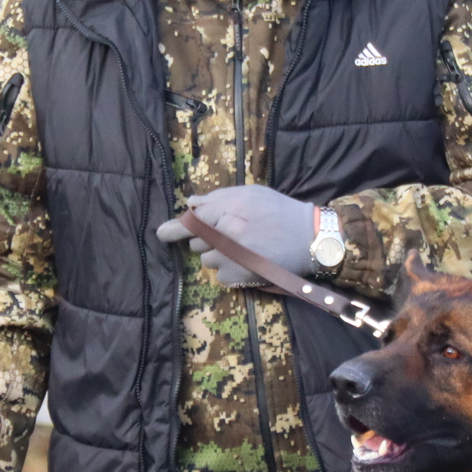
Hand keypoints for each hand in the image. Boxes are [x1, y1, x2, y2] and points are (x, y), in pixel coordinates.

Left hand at [155, 185, 317, 286]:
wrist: (310, 238)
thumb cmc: (280, 212)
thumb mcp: (251, 194)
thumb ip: (218, 198)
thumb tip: (191, 204)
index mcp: (227, 212)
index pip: (192, 222)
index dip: (175, 228)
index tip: (161, 234)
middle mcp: (226, 236)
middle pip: (198, 243)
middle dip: (209, 238)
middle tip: (234, 233)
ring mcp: (232, 259)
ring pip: (207, 261)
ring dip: (219, 255)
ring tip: (244, 248)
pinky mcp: (239, 277)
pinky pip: (221, 276)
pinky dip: (230, 270)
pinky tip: (248, 261)